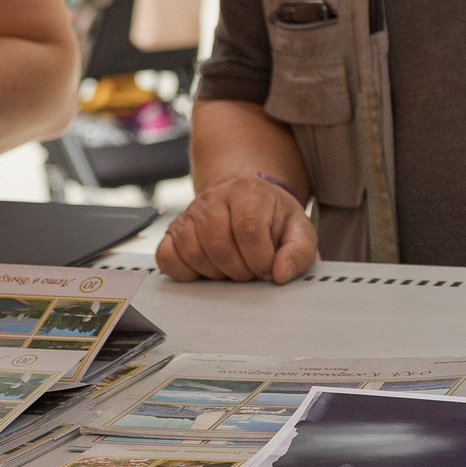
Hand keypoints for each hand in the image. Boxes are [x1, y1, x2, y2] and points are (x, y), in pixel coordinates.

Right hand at [156, 175, 316, 283]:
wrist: (247, 202)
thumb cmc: (273, 219)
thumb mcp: (298, 231)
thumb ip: (298, 252)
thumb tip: (280, 274)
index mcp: (247, 192)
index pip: (248, 231)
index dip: (260, 259)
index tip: (267, 268)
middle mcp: (213, 198)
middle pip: (218, 245)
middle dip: (239, 270)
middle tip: (250, 270)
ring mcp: (189, 214)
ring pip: (193, 253)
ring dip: (216, 273)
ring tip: (232, 267)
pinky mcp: (172, 231)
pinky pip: (166, 257)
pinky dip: (185, 272)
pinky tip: (206, 269)